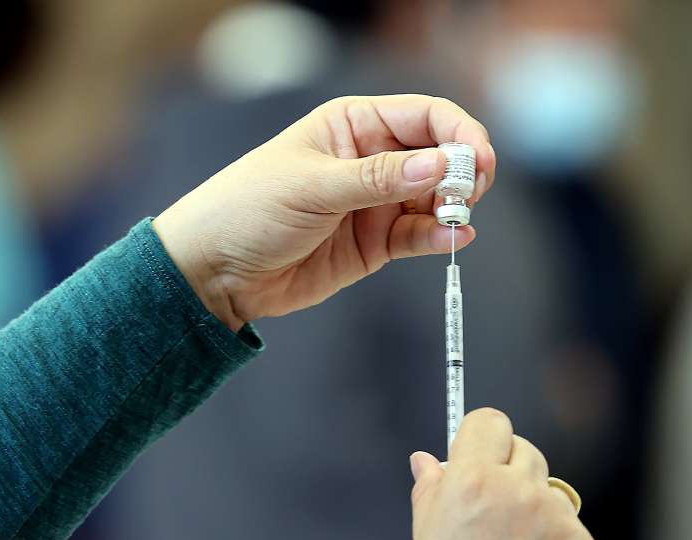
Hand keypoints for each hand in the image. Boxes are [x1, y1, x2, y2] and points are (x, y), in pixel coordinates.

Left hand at [153, 95, 494, 330]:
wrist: (214, 271)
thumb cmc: (248, 210)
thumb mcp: (312, 187)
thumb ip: (377, 178)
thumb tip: (441, 165)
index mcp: (352, 125)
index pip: (425, 115)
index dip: (458, 133)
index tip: (477, 160)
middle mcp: (371, 159)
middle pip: (439, 156)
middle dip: (462, 173)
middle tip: (467, 195)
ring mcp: (374, 203)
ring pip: (435, 199)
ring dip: (453, 208)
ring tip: (455, 221)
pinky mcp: (373, 244)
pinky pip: (418, 235)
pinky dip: (440, 236)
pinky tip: (451, 239)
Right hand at [397, 409, 607, 539]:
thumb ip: (432, 494)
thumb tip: (428, 461)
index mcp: (471, 483)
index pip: (489, 423)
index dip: (479, 440)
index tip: (476, 458)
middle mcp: (522, 494)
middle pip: (525, 452)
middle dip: (508, 475)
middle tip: (490, 519)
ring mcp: (564, 526)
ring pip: (552, 497)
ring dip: (536, 516)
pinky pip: (574, 538)